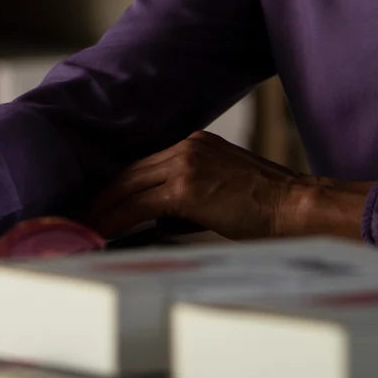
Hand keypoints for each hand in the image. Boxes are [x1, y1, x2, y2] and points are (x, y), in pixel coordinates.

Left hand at [83, 130, 370, 241]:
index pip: (143, 165)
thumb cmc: (268, 208)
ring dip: (102, 210)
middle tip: (79, 218)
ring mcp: (185, 162)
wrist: (297, 205)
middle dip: (102, 198)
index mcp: (196, 143)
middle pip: (129, 172)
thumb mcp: (223, 192)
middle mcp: (186, 145)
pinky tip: (101, 234)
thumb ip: (189, 198)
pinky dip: (115, 220)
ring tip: (83, 230)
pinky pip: (137, 204)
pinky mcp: (185, 185)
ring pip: (127, 186)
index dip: (117, 187)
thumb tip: (157, 219)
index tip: (99, 205)